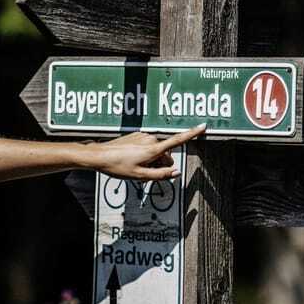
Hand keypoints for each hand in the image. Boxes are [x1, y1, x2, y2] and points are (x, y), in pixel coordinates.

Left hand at [91, 124, 206, 180]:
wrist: (99, 155)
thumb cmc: (117, 166)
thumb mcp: (140, 176)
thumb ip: (160, 175)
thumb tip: (176, 173)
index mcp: (153, 149)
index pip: (177, 140)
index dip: (192, 134)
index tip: (203, 126)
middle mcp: (150, 139)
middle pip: (165, 154)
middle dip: (160, 164)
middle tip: (145, 173)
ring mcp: (143, 136)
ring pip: (156, 151)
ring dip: (152, 160)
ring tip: (135, 167)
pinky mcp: (136, 136)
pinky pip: (147, 147)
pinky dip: (145, 155)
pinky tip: (132, 160)